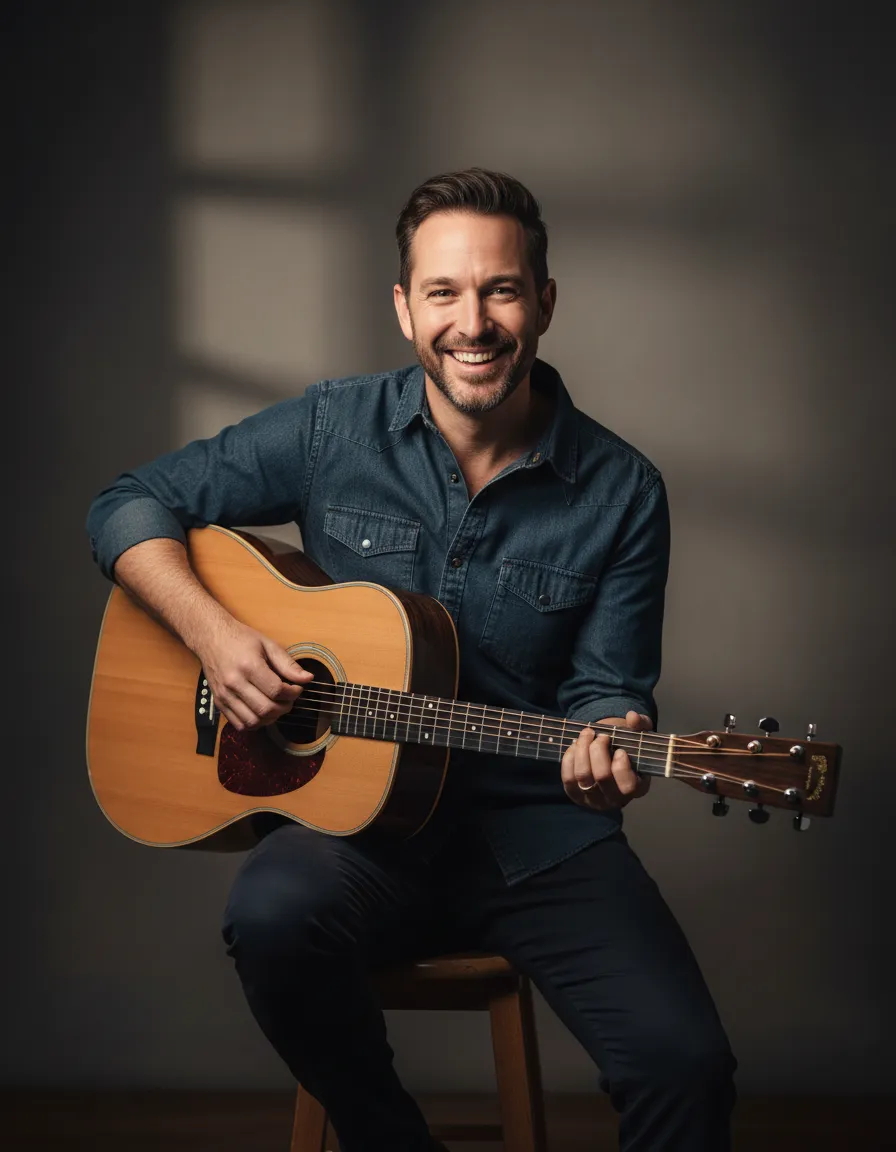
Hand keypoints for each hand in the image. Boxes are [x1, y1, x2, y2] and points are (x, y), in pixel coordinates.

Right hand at [193, 617, 312, 731]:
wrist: (211, 638)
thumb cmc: (240, 639)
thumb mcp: (268, 644)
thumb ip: (288, 664)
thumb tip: (307, 678)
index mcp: (249, 666)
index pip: (276, 690)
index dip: (293, 693)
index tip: (297, 688)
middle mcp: (234, 683)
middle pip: (266, 709)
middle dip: (284, 707)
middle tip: (288, 699)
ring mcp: (224, 695)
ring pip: (253, 721)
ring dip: (270, 718)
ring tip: (276, 706)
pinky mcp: (218, 703)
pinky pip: (239, 724)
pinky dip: (254, 723)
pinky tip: (261, 712)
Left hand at [561, 710, 652, 810]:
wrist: (609, 755)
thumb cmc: (627, 746)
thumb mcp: (638, 733)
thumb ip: (640, 724)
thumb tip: (632, 717)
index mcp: (637, 788)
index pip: (628, 786)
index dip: (621, 765)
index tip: (620, 749)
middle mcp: (615, 800)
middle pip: (602, 776)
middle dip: (598, 749)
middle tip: (601, 735)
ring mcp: (594, 800)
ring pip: (583, 776)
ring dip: (582, 750)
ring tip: (587, 734)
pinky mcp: (576, 796)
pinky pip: (568, 778)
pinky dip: (569, 758)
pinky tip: (576, 746)